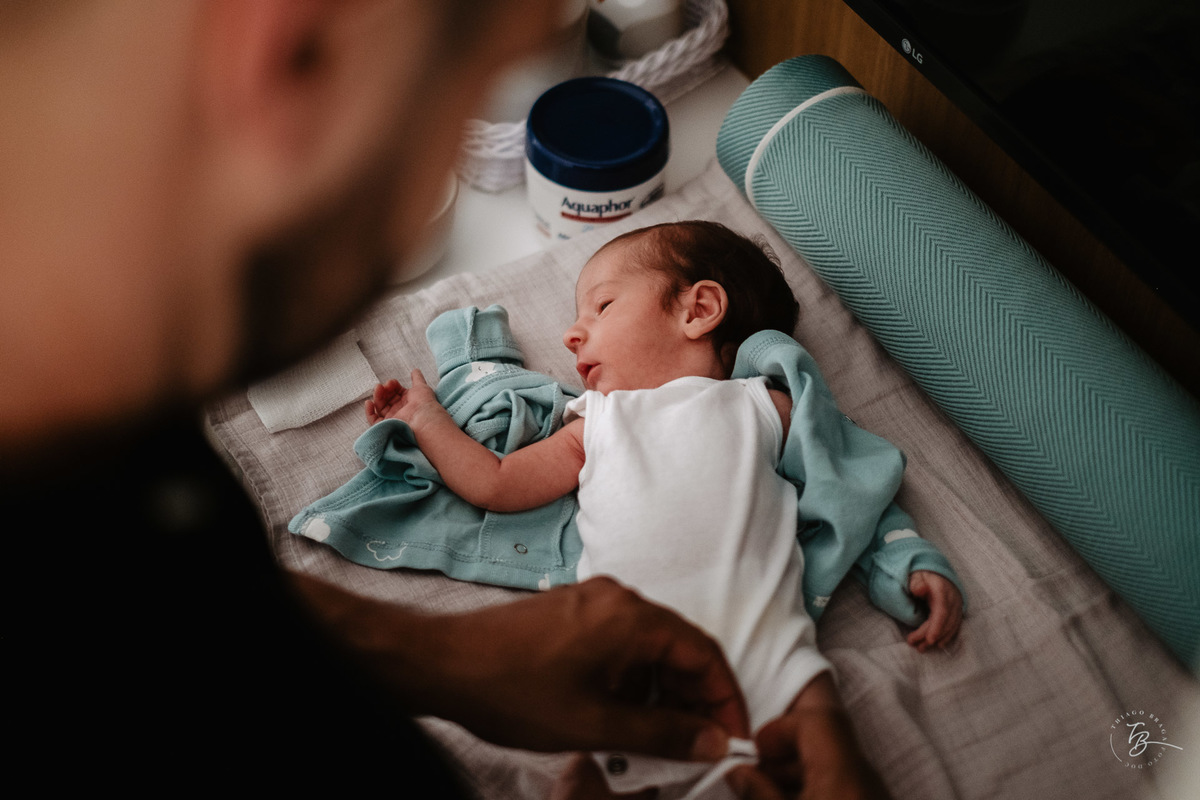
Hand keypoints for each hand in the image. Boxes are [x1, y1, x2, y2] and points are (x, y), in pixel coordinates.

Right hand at [364, 370, 440, 425]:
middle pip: (386, 398)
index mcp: (407, 401)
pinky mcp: (387, 425)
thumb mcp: (421, 387)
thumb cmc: (424, 402)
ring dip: (377, 396)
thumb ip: (417, 378)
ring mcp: (393, 417)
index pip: (394, 391)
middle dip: (383, 390)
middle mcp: (399, 410)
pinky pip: (374, 420)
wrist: (424, 418)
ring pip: (379, 406)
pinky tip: (369, 403)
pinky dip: (369, 412)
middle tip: (383, 386)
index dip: (392, 385)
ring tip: (378, 388)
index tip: (391, 382)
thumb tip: (415, 370)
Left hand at [428, 577, 750, 758]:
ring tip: (657, 740)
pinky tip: (620, 716)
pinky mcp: (571, 615)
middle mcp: (616, 600)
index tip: (732, 736)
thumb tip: (710, 741)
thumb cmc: (510, 689)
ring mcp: (591, 603)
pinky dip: (631, 680)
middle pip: (678, 648)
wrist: (441, 664)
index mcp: (630, 617)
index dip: (724, 699)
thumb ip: (662, 733)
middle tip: (698, 745)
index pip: (703, 654)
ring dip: (660, 692)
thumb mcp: (595, 724)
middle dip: (693, 699)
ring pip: (648, 648)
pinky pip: (619, 645)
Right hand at [726, 707, 891, 799]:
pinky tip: (792, 798)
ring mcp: (873, 792)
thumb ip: (760, 794)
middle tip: (757, 771)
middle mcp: (865, 776)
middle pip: (826, 735)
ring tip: (770, 791)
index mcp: (844, 774)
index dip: (781, 727)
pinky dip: (814, 783)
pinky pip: (842, 780)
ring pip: (834, 758)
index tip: (756, 751)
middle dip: (786, 745)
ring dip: (798, 766)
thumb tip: (738, 771)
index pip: (818, 719)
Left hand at [905, 570, 962, 651]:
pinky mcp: (957, 610)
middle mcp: (953, 599)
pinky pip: (954, 626)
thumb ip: (916, 583)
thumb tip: (919, 590)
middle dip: (931, 636)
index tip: (930, 640)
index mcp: (942, 590)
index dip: (937, 627)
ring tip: (921, 648)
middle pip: (945, 622)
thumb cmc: (922, 574)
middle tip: (914, 645)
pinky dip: (946, 636)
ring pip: (951, 626)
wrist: (936, 570)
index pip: (942, 611)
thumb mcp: (916, 575)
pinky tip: (937, 644)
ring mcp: (957, 605)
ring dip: (937, 639)